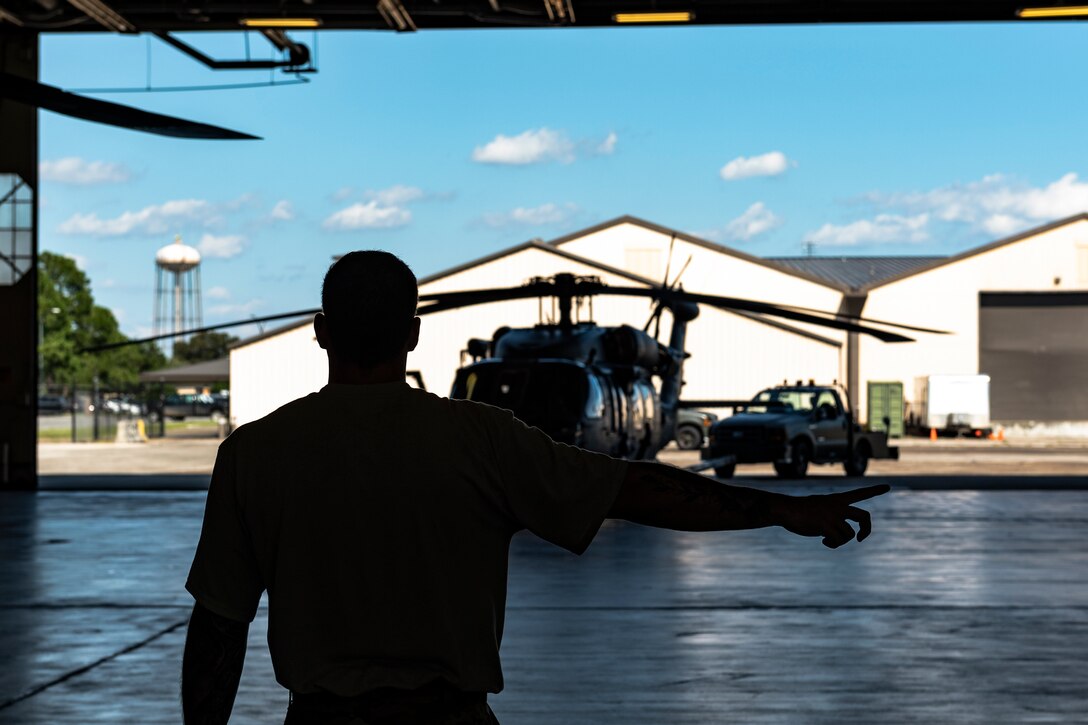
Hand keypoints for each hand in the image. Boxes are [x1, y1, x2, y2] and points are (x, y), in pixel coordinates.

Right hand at [773, 484, 890, 547]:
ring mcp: (833, 516)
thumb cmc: (800, 509)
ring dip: (840, 541)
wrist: (786, 509)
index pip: (859, 493)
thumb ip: (832, 514)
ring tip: (828, 540)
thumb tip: (839, 530)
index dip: (874, 491)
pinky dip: (832, 544)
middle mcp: (838, 506)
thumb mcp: (819, 507)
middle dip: (867, 530)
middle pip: (864, 517)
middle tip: (861, 538)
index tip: (887, 486)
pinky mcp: (826, 526)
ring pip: (849, 535)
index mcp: (837, 499)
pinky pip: (838, 540)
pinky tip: (823, 542)